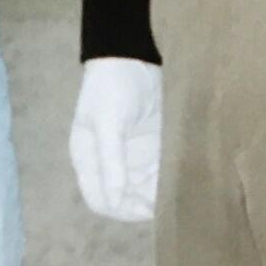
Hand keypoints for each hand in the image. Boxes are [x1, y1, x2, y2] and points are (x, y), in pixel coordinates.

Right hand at [69, 57, 161, 220]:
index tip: (146, 210)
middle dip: (142, 204)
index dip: (120, 210)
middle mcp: (107, 163)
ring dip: (157, 193)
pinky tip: (178, 176)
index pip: (100, 200)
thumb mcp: (109, 122)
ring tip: (175, 189)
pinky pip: (156, 174)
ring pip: (142, 190)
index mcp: (87, 158)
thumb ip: (111, 161)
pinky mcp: (148, 147)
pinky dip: (166, 179)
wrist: (131, 55)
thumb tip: (115, 200)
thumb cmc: (111, 87)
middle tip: (166, 201)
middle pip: (123, 199)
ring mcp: (129, 156)